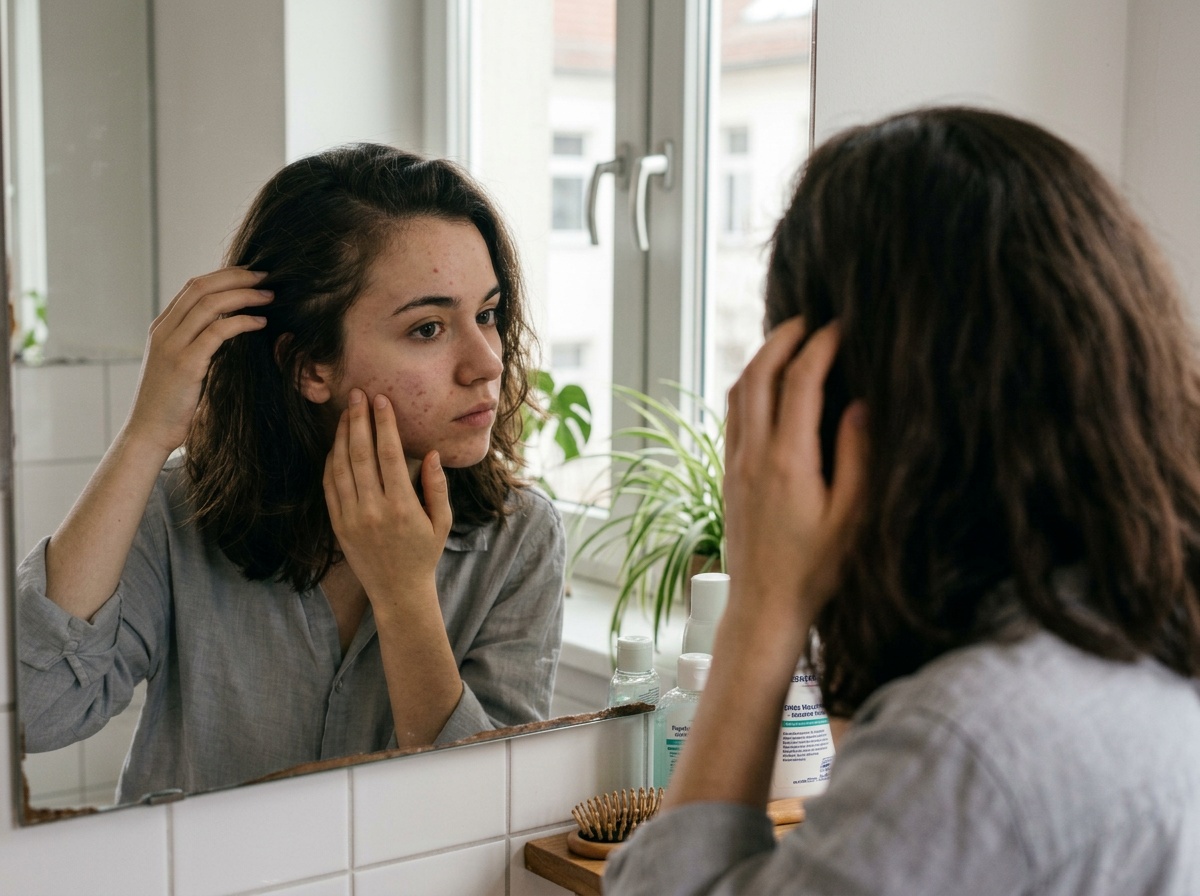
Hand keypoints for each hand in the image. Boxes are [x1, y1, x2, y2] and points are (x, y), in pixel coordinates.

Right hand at [125, 268, 271, 455]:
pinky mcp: (186, 364)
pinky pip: (217, 332)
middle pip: (202, 287)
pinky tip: (261, 322)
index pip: (193, 286)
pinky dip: (242, 321)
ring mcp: (172, 346)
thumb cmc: (171, 402)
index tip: (252, 275)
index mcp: (162, 327)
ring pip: (210, 304)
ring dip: (244, 295)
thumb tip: (230, 327)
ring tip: (269, 297)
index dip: (225, 275)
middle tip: (267, 277)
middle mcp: (164, 331)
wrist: (148, 432)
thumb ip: (198, 343)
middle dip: (238, 277)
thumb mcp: (182, 364)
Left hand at [323, 390, 452, 614]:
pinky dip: (331, 460)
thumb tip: (431, 453)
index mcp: (402, 507)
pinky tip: (336, 443)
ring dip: (342, 435)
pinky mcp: (338, 524)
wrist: (397, 591)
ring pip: (341, 466)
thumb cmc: (424, 553)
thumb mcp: (442, 522)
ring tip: (346, 412)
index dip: (384, 424)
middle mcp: (373, 509)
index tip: (381, 401)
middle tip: (358, 394)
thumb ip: (437, 487)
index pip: (389, 455)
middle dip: (359, 420)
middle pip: (361, 454)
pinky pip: (330, 485)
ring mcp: (351, 517)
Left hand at [722, 317, 867, 641]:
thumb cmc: (818, 568)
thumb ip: (857, 456)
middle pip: (758, 374)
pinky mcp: (727, 475)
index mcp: (788, 460)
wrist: (765, 606)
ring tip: (789, 341)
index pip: (800, 381)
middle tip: (810, 318)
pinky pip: (733, 415)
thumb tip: (860, 403)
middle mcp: (754, 454)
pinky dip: (749, 387)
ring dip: (761, 359)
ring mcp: (735, 464)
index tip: (842, 325)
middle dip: (783, 338)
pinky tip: (769, 387)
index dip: (821, 345)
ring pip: (738, 392)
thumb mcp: (853, 516)